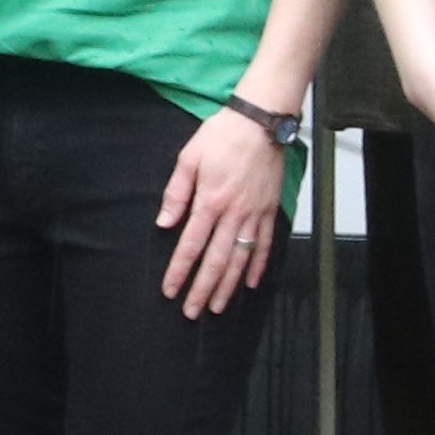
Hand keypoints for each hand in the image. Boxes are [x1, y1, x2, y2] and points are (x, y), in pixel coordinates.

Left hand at [158, 106, 284, 309]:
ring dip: (227, 286)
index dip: (179, 271)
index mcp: (210, 202)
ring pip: (240, 259)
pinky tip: (250, 283)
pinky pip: (264, 244)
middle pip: (216, 261)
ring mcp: (254, 214)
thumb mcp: (189, 158)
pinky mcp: (269, 210)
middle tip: (192, 311)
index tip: (170, 290)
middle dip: (202, 289)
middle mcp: (233, 214)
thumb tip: (164, 223)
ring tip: (218, 307)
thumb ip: (176, 193)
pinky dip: (258, 266)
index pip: (190, 245)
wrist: (260, 122)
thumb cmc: (222, 136)